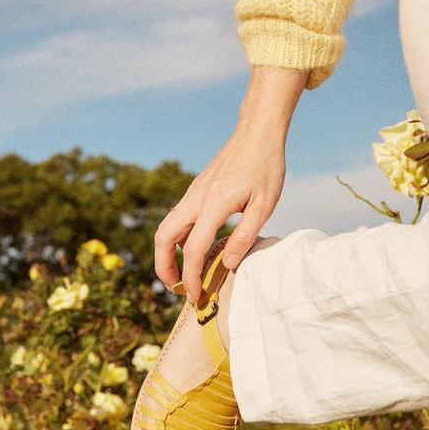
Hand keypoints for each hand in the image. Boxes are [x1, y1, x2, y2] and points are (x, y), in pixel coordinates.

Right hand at [154, 121, 285, 301]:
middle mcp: (196, 199)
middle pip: (162, 238)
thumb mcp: (264, 205)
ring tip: (183, 274)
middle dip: (163, 267)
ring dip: (167, 253)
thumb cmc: (266, 167)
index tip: (195, 297)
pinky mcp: (196, 190)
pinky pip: (178, 218)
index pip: (192, 250)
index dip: (190, 277)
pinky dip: (177, 239)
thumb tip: (228, 265)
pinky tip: (194, 249)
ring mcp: (193, 193)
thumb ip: (245, 236)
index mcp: (213, 205)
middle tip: (177, 289)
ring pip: (166, 228)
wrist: (257, 132)